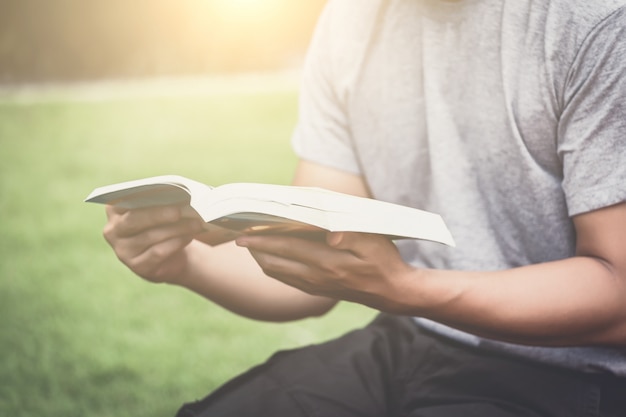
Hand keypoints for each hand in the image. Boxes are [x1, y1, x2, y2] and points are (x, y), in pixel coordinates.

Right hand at [103, 204, 203, 283]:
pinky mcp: (137, 266)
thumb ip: (160, 200)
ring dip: (175, 228)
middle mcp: (113, 230)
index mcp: (114, 210)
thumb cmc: (163, 223)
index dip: (141, 195)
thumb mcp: (159, 209)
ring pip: (149, 236)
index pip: (123, 200)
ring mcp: (123, 250)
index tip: (161, 190)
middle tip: (180, 210)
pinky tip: (189, 236)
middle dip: (159, 213)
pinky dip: (176, 242)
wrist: (170, 255)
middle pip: (134, 219)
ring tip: (195, 222)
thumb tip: (177, 194)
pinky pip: (158, 252)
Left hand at [235, 232, 414, 310]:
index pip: (287, 248)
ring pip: (276, 272)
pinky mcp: (315, 290)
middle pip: (274, 262)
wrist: (391, 292)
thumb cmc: (383, 260)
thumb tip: (330, 232)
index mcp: (328, 263)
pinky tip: (270, 255)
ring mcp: (314, 286)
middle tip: (239, 232)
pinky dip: (273, 266)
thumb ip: (351, 234)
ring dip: (261, 257)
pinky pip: (286, 278)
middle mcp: (316, 277)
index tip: (242, 232)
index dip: (262, 239)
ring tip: (251, 241)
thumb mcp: (374, 242)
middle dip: (254, 248)